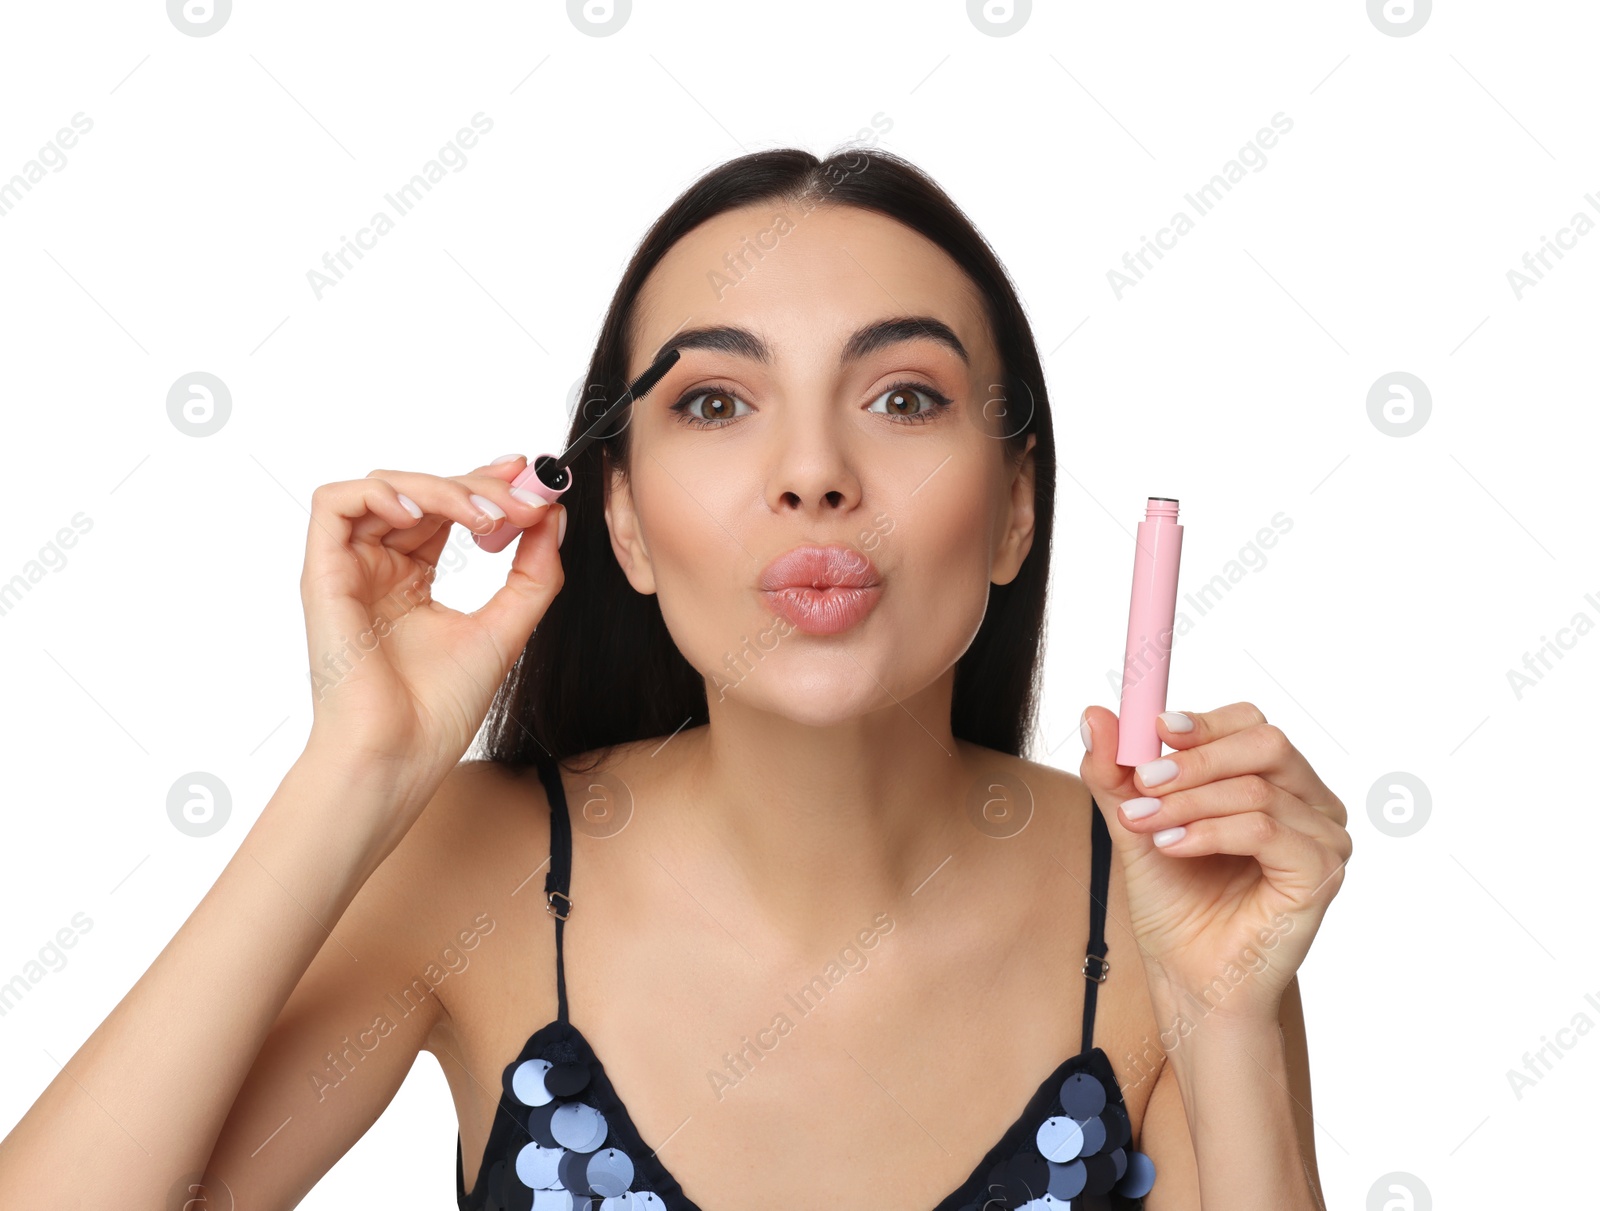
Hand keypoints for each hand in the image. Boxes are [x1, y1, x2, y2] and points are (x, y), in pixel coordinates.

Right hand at [299, 455, 563, 780]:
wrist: (400, 755)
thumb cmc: (440, 709)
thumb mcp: (506, 627)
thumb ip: (534, 572)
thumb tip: (551, 516)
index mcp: (412, 580)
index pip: (448, 509)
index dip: (487, 484)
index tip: (533, 480)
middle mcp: (379, 568)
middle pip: (424, 492)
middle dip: (479, 486)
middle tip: (524, 500)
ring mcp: (350, 568)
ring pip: (384, 487)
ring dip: (441, 488)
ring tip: (486, 517)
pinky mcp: (323, 573)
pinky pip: (333, 504)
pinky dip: (379, 493)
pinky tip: (421, 514)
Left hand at [1078, 702, 1350, 1027]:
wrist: (1189, 978)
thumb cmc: (1176, 903)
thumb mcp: (1135, 824)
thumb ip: (1116, 773)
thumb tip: (1094, 715)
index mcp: (1276, 781)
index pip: (1250, 724)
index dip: (1202, 722)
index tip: (1153, 730)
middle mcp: (1310, 803)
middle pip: (1264, 743)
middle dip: (1195, 759)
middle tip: (1144, 782)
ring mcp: (1323, 837)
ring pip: (1257, 788)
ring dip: (1189, 803)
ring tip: (1144, 825)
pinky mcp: (1320, 873)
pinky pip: (1266, 830)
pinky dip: (1211, 832)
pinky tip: (1172, 847)